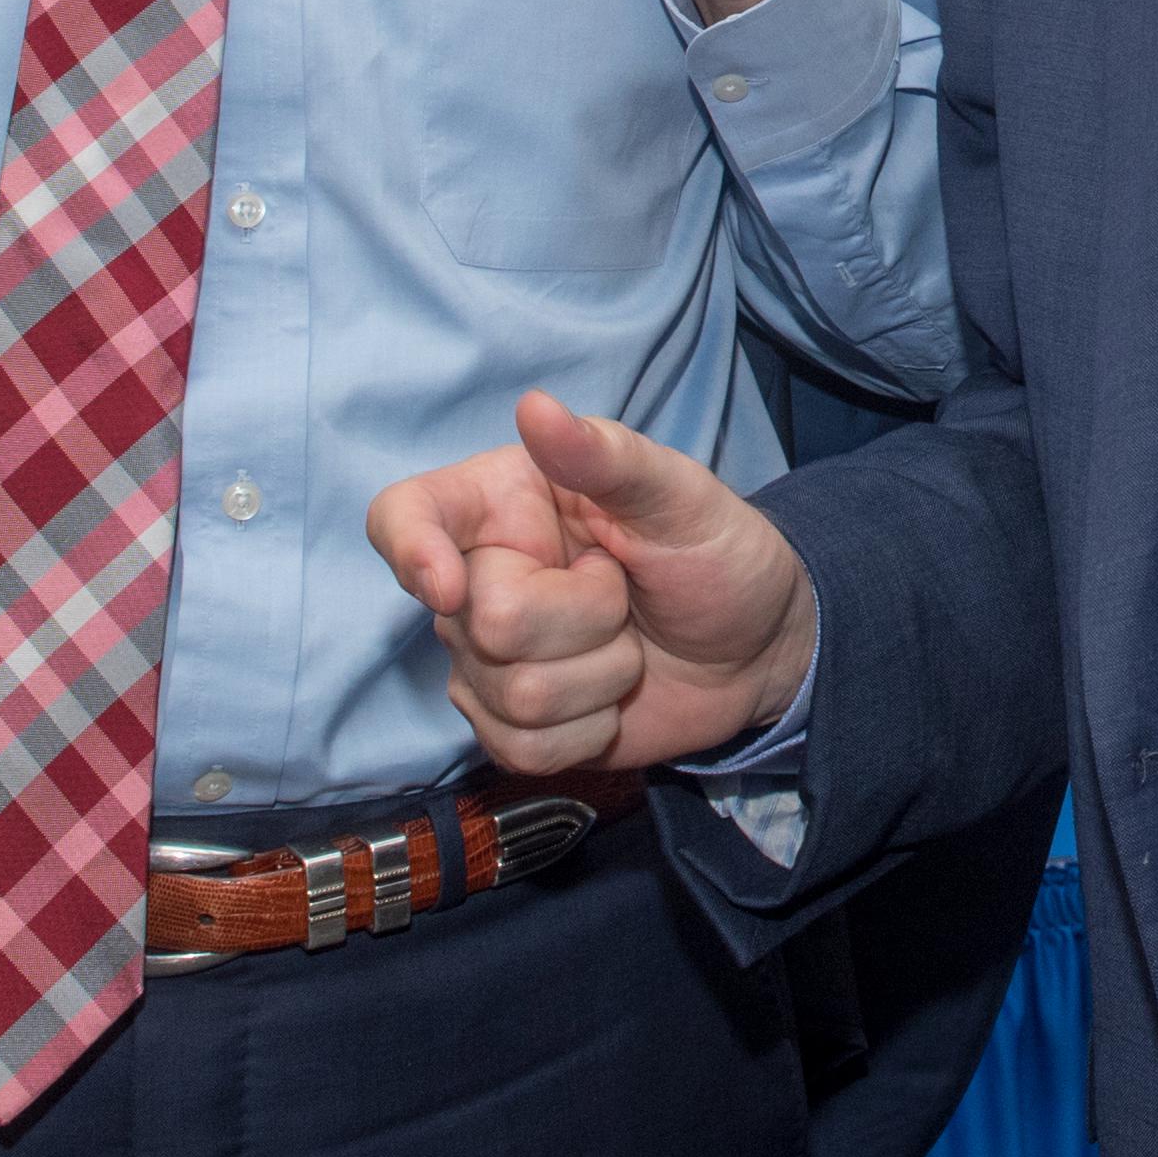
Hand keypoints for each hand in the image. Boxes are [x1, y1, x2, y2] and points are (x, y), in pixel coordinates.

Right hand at [370, 393, 816, 772]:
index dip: (408, 550)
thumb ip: (605, 455)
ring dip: (601, 675)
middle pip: (483, 621)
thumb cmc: (714, 552)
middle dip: (586, 616)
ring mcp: (487, 659)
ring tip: (627, 640)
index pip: (401, 517)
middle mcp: (477, 578)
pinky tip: (612, 697)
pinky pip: (523, 748)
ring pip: (512, 693)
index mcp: (501, 505)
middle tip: (624, 591)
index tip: (453, 585)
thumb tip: (534, 408)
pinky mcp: (510, 725)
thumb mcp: (678, 494)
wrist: (756, 646)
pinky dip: (589, 730)